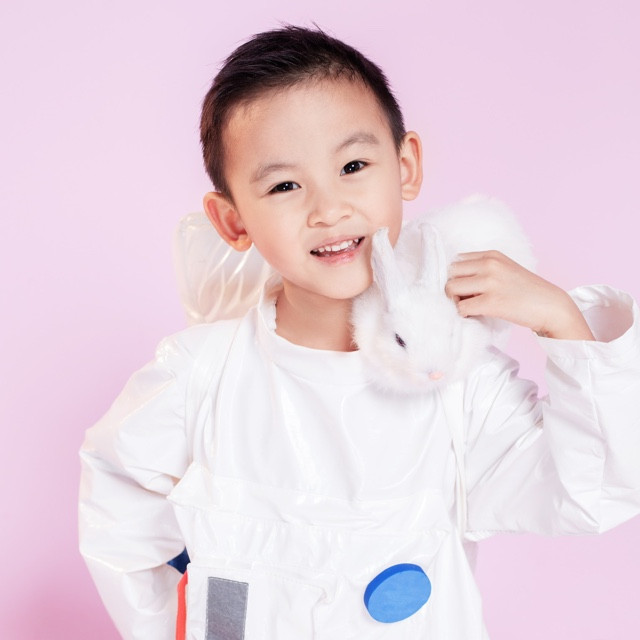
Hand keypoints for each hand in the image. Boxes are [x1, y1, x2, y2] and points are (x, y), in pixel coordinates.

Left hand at [445, 250, 594, 339]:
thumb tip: (455, 281)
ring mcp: (490, 282)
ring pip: (451, 288)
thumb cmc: (526, 292)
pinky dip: (463, 313)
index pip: (456, 260)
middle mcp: (489, 264)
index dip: (457, 276)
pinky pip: (461, 307)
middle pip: (450, 273)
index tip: (465, 288)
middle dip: (453, 287)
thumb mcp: (505, 270)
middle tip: (465, 299)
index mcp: (491, 255)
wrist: (551, 306)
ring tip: (469, 306)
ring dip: (455, 301)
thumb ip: (483, 269)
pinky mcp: (491, 302)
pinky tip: (474, 315)